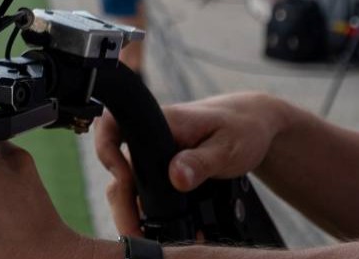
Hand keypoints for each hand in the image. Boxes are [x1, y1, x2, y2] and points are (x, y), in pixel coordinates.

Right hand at [94, 92, 288, 236]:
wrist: (251, 127)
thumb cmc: (241, 129)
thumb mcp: (228, 147)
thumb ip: (201, 162)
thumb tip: (175, 178)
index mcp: (160, 122)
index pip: (112, 128)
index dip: (107, 154)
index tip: (123, 182)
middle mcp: (148, 137)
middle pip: (115, 167)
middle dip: (121, 201)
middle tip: (134, 231)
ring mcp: (151, 154)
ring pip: (126, 183)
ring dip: (132, 209)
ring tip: (146, 236)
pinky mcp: (159, 169)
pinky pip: (142, 190)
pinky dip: (147, 210)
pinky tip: (158, 228)